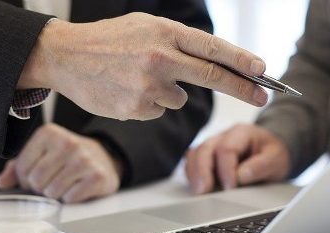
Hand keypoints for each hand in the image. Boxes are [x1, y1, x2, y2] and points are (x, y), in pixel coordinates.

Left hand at [0, 124, 121, 202]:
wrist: (104, 158)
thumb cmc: (67, 158)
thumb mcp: (42, 155)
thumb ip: (18, 167)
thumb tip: (2, 183)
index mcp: (48, 133)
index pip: (22, 168)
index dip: (26, 179)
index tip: (37, 176)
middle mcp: (67, 143)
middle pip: (36, 181)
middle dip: (41, 188)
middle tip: (52, 182)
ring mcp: (84, 160)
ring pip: (52, 192)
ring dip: (55, 195)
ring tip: (65, 184)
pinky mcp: (97, 176)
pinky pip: (70, 198)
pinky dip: (71, 198)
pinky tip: (77, 187)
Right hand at [18, 13, 268, 120]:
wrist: (65, 56)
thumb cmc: (109, 40)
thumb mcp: (145, 27)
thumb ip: (178, 42)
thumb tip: (216, 61)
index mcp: (165, 32)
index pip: (213, 48)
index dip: (242, 61)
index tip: (263, 70)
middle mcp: (160, 58)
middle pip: (213, 76)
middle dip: (243, 88)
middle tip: (264, 96)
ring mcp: (148, 85)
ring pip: (180, 98)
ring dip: (169, 92)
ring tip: (138, 77)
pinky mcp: (137, 108)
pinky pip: (159, 110)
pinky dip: (149, 103)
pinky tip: (127, 89)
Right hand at [185, 124, 290, 193]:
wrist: (271, 153)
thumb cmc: (272, 154)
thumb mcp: (276, 159)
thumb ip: (261, 166)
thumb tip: (240, 176)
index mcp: (241, 133)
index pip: (226, 149)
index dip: (226, 170)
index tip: (230, 188)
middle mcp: (223, 136)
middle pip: (205, 149)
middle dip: (202, 171)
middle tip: (203, 191)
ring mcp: (213, 146)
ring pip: (194, 155)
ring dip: (194, 174)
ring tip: (198, 192)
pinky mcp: (207, 158)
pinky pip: (192, 163)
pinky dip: (193, 175)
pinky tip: (197, 188)